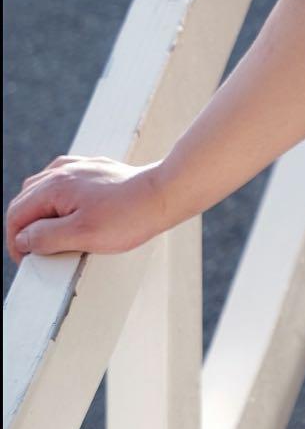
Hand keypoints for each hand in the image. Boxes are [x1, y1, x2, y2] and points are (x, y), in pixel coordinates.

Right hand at [6, 155, 170, 264]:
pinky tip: (67, 212)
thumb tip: (23, 239)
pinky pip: (63, 182)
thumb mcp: (82, 235)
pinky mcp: (94, 169)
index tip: (27, 261)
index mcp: (53, 186)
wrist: (165, 193)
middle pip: (26, 200)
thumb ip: (46, 237)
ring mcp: (78, 167)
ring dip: (40, 213)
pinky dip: (57, 200)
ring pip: (42, 189)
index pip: (16, 214)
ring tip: (50, 234)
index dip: (15, 241)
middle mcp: (61, 171)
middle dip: (25, 227)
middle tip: (36, 252)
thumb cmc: (128, 216)